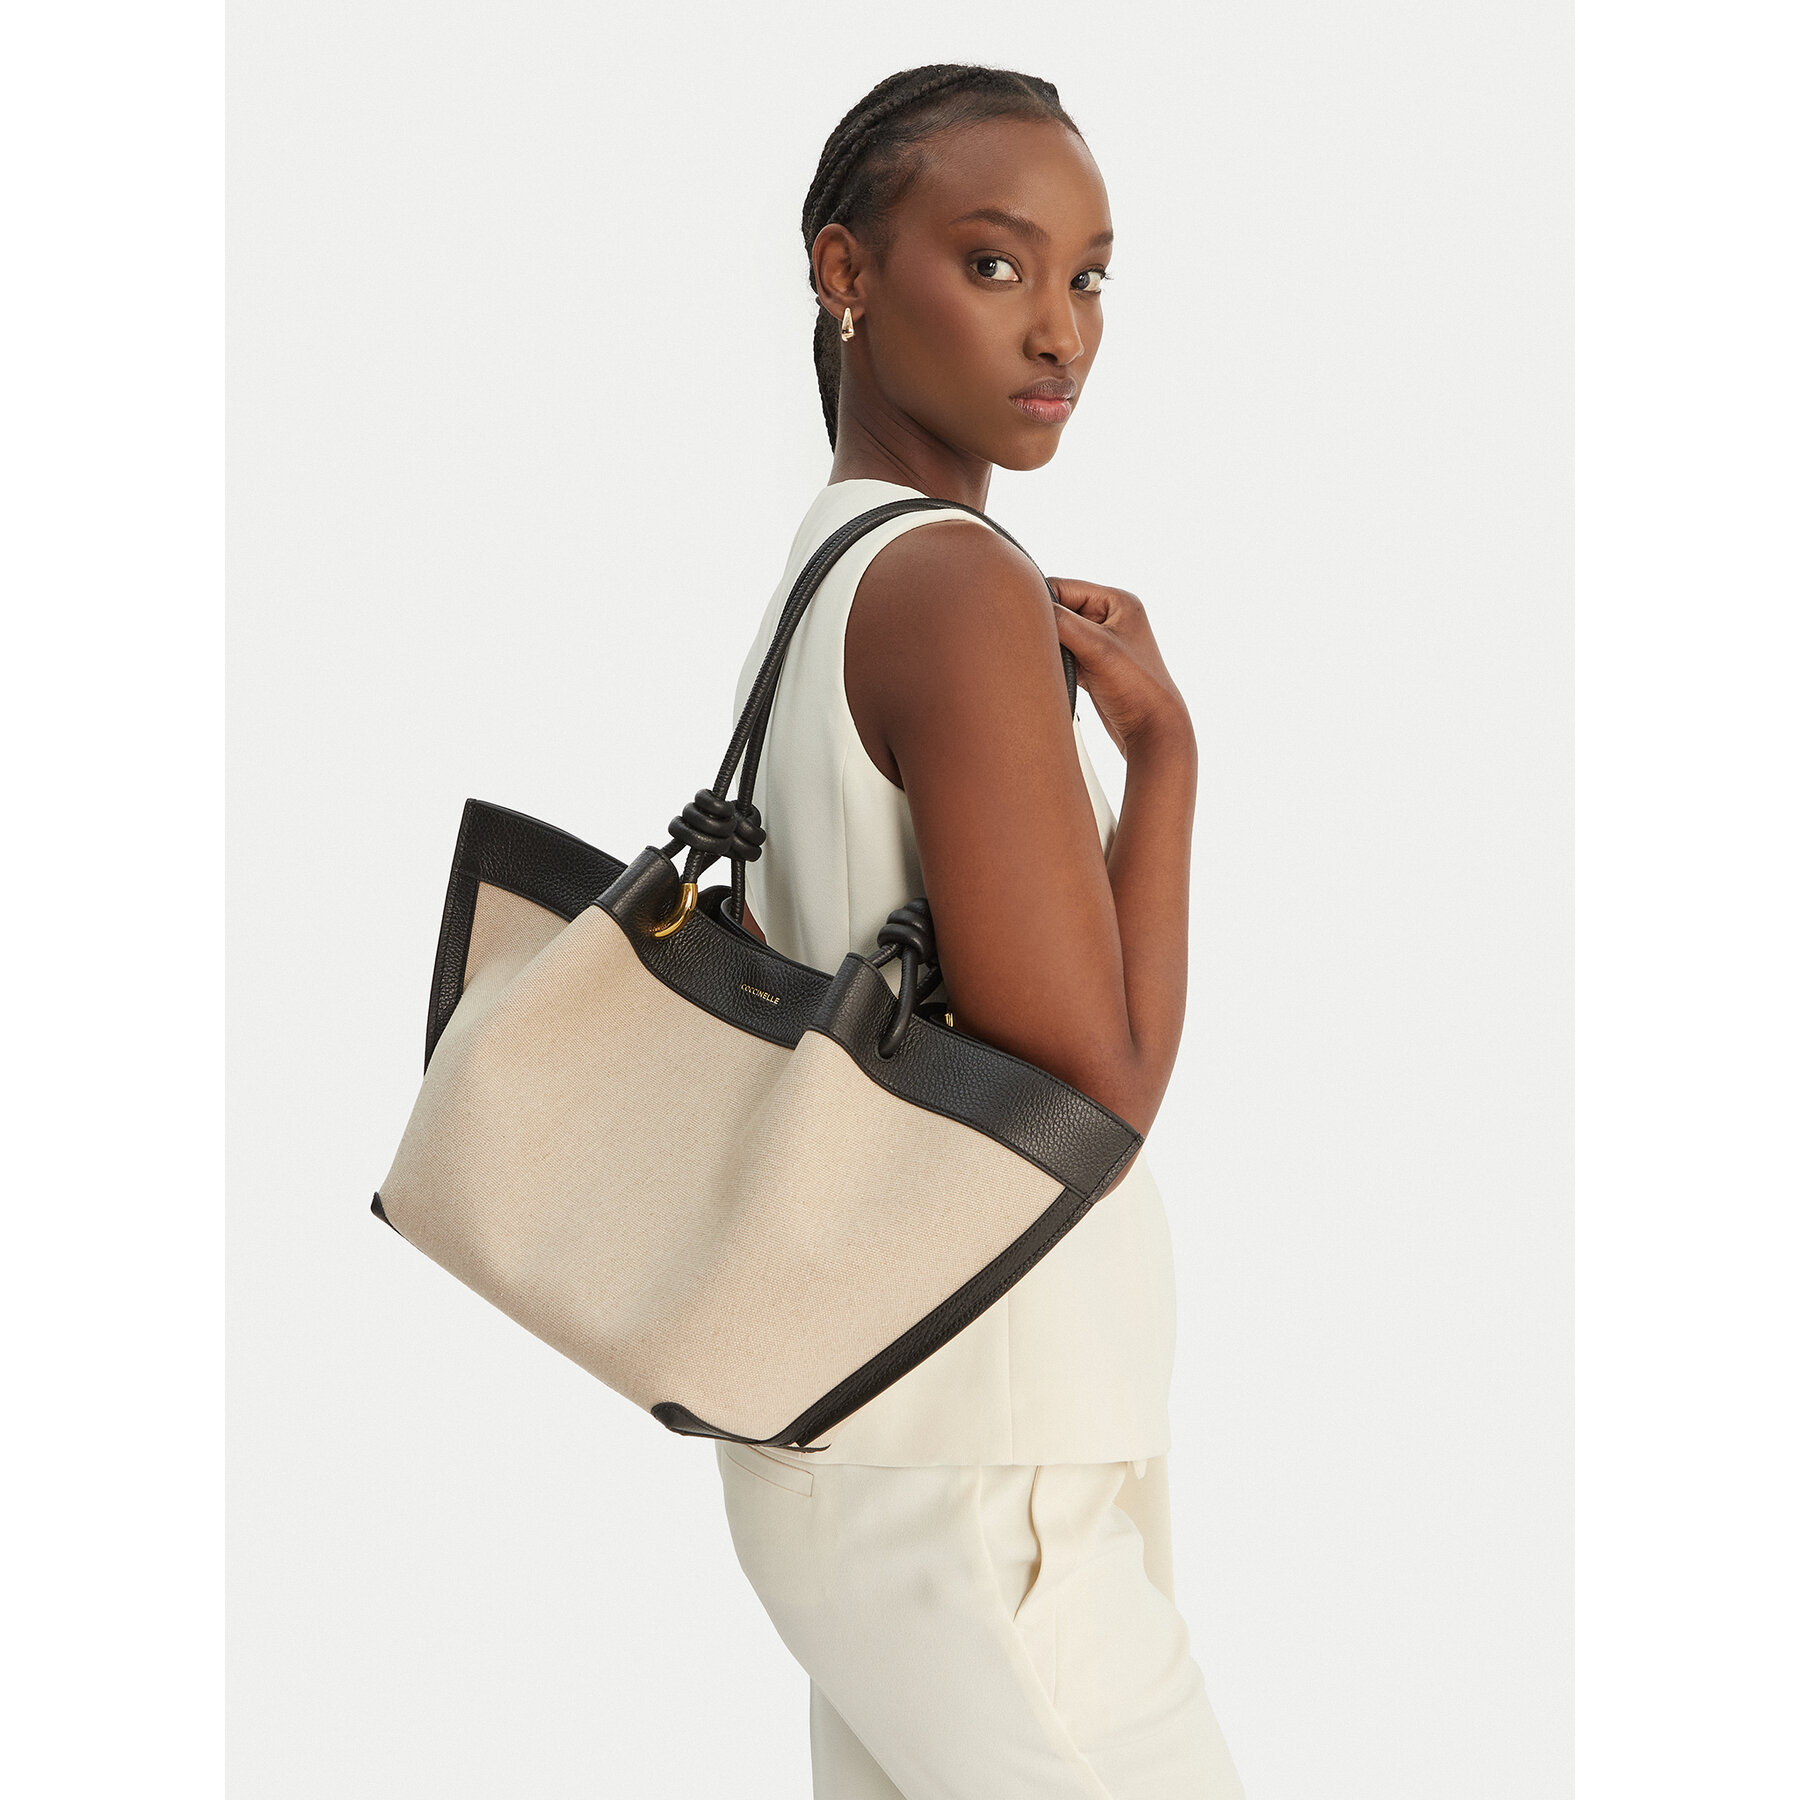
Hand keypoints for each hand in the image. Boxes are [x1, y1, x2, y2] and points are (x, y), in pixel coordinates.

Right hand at [1047, 578, 1191, 758]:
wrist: (1153, 731)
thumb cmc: (1138, 688)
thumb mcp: (1096, 647)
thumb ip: (1062, 623)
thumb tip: (1029, 607)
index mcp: (1117, 601)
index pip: (1063, 586)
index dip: (1041, 601)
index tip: (1024, 621)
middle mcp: (1109, 617)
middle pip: (1059, 609)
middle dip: (1044, 626)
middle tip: (1032, 643)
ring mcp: (1100, 642)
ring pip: (1058, 633)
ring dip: (1049, 646)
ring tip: (1049, 661)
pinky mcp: (1092, 664)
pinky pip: (1062, 653)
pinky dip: (1054, 661)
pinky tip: (1053, 673)